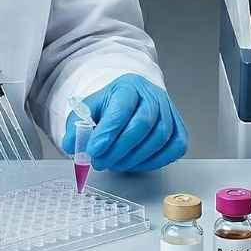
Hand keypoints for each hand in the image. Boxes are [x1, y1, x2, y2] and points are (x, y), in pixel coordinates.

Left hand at [61, 74, 187, 171]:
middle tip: (100, 162)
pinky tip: (135, 163)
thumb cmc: (111, 106)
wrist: (132, 101)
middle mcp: (153, 96)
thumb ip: (78, 125)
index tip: (93, 151)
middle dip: (118, 150)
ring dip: (133, 158)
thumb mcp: (90, 109)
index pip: (122, 109)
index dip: (108, 133)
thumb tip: (71, 145)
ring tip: (114, 164)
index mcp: (129, 86)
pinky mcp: (179, 129)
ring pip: (158, 139)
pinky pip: (173, 149)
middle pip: (142, 125)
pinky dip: (153, 161)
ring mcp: (170, 112)